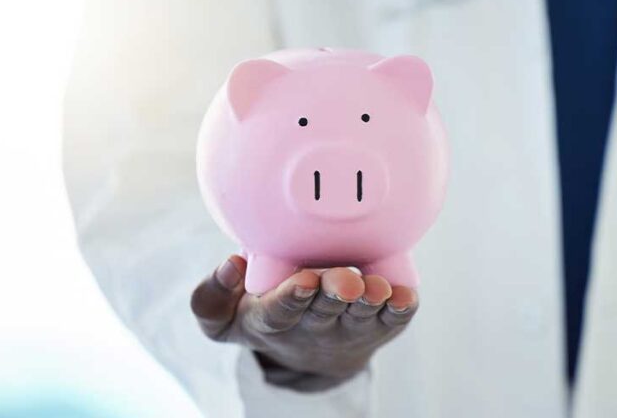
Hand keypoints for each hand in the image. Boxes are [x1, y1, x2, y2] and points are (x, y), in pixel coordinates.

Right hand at [191, 255, 419, 390]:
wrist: (311, 353)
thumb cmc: (266, 317)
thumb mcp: (225, 317)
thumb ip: (211, 296)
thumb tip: (230, 264)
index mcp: (274, 320)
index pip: (280, 311)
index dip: (292, 297)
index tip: (302, 281)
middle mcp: (314, 325)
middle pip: (326, 310)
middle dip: (336, 294)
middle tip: (345, 281)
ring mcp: (350, 326)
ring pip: (362, 315)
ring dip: (370, 302)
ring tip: (376, 289)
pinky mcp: (381, 325)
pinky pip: (394, 319)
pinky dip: (401, 309)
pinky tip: (406, 296)